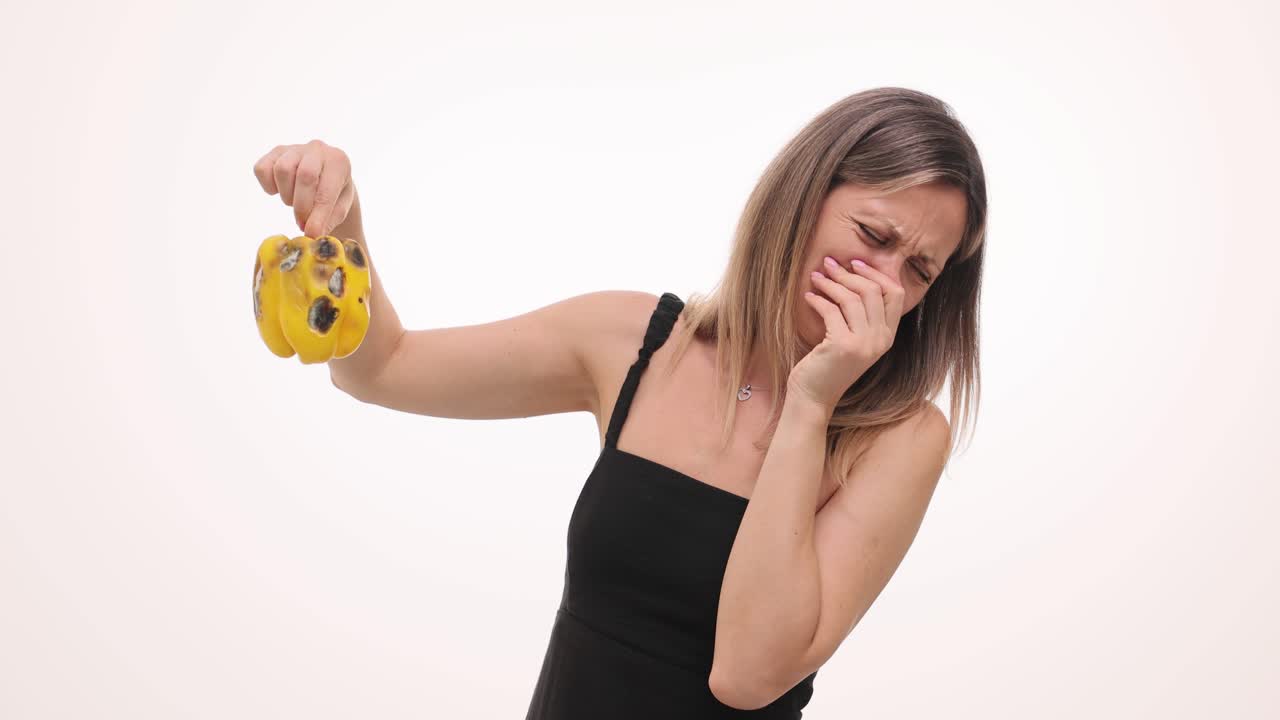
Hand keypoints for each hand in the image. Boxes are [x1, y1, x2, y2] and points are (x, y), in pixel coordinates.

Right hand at [252, 139, 355, 238]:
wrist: (324, 176)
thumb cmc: (334, 194)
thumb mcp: (339, 208)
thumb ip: (327, 221)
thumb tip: (311, 235)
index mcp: (339, 161)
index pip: (326, 189)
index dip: (317, 215)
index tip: (311, 233)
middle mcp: (318, 149)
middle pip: (305, 175)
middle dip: (301, 206)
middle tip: (302, 222)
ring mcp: (295, 148)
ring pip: (282, 170)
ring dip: (286, 195)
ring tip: (295, 201)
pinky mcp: (275, 151)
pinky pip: (262, 169)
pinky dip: (268, 186)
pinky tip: (281, 190)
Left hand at [789, 256, 905, 410]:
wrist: (813, 397)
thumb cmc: (828, 365)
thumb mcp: (853, 339)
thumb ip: (860, 316)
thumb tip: (851, 274)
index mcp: (887, 337)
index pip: (895, 294)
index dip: (876, 274)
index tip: (854, 263)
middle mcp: (881, 340)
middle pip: (873, 291)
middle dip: (849, 273)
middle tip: (828, 263)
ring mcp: (864, 344)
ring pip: (852, 298)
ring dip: (831, 283)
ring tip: (815, 277)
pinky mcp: (843, 346)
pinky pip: (832, 310)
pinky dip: (818, 300)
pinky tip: (808, 297)